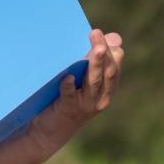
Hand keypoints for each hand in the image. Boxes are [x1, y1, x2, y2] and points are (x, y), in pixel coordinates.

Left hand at [25, 29, 123, 163]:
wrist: (49, 131)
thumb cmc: (67, 100)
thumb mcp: (84, 79)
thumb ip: (96, 59)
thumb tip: (114, 36)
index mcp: (106, 89)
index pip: (114, 69)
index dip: (112, 52)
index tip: (107, 36)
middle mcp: (100, 98)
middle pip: (106, 73)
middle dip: (103, 52)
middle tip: (97, 33)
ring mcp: (85, 104)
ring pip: (93, 82)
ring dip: (94, 64)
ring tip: (95, 49)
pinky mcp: (68, 109)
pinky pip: (69, 96)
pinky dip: (69, 86)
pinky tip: (68, 76)